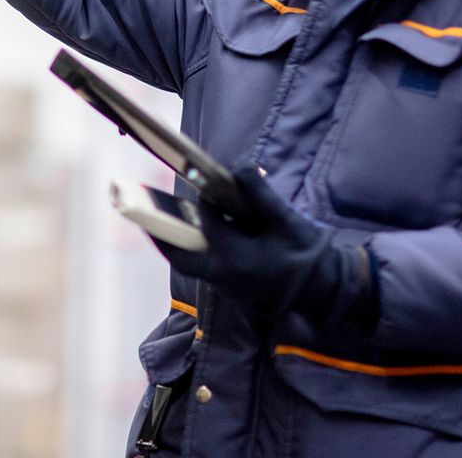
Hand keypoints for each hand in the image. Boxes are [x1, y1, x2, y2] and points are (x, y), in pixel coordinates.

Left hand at [150, 165, 373, 326]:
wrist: (323, 293)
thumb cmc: (308, 258)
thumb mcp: (288, 223)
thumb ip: (262, 196)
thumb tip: (240, 169)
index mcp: (236, 259)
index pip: (204, 224)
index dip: (198, 198)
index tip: (192, 175)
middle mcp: (223, 274)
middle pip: (178, 255)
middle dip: (159, 231)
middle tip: (138, 206)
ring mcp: (225, 282)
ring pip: (188, 259)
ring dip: (172, 237)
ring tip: (156, 211)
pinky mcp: (230, 283)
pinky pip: (201, 262)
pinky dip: (191, 243)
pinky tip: (194, 223)